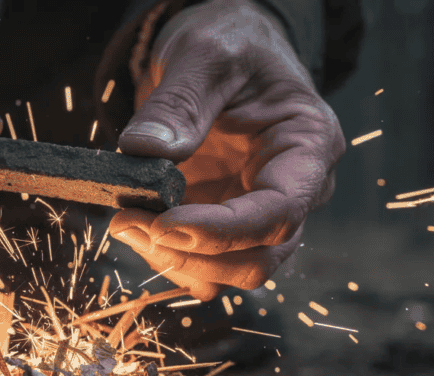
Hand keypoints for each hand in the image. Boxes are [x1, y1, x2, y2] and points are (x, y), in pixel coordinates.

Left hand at [109, 0, 344, 299]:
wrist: (223, 51)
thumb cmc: (230, 43)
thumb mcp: (205, 53)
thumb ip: (178, 102)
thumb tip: (144, 151)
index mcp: (308, 147)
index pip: (278, 212)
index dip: (220, 231)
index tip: (162, 223)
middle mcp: (295, 191)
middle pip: (258, 258)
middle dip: (190, 252)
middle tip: (127, 219)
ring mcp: (261, 214)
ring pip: (229, 273)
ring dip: (173, 261)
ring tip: (124, 219)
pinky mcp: (227, 225)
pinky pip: (202, 265)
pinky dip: (166, 256)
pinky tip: (136, 224)